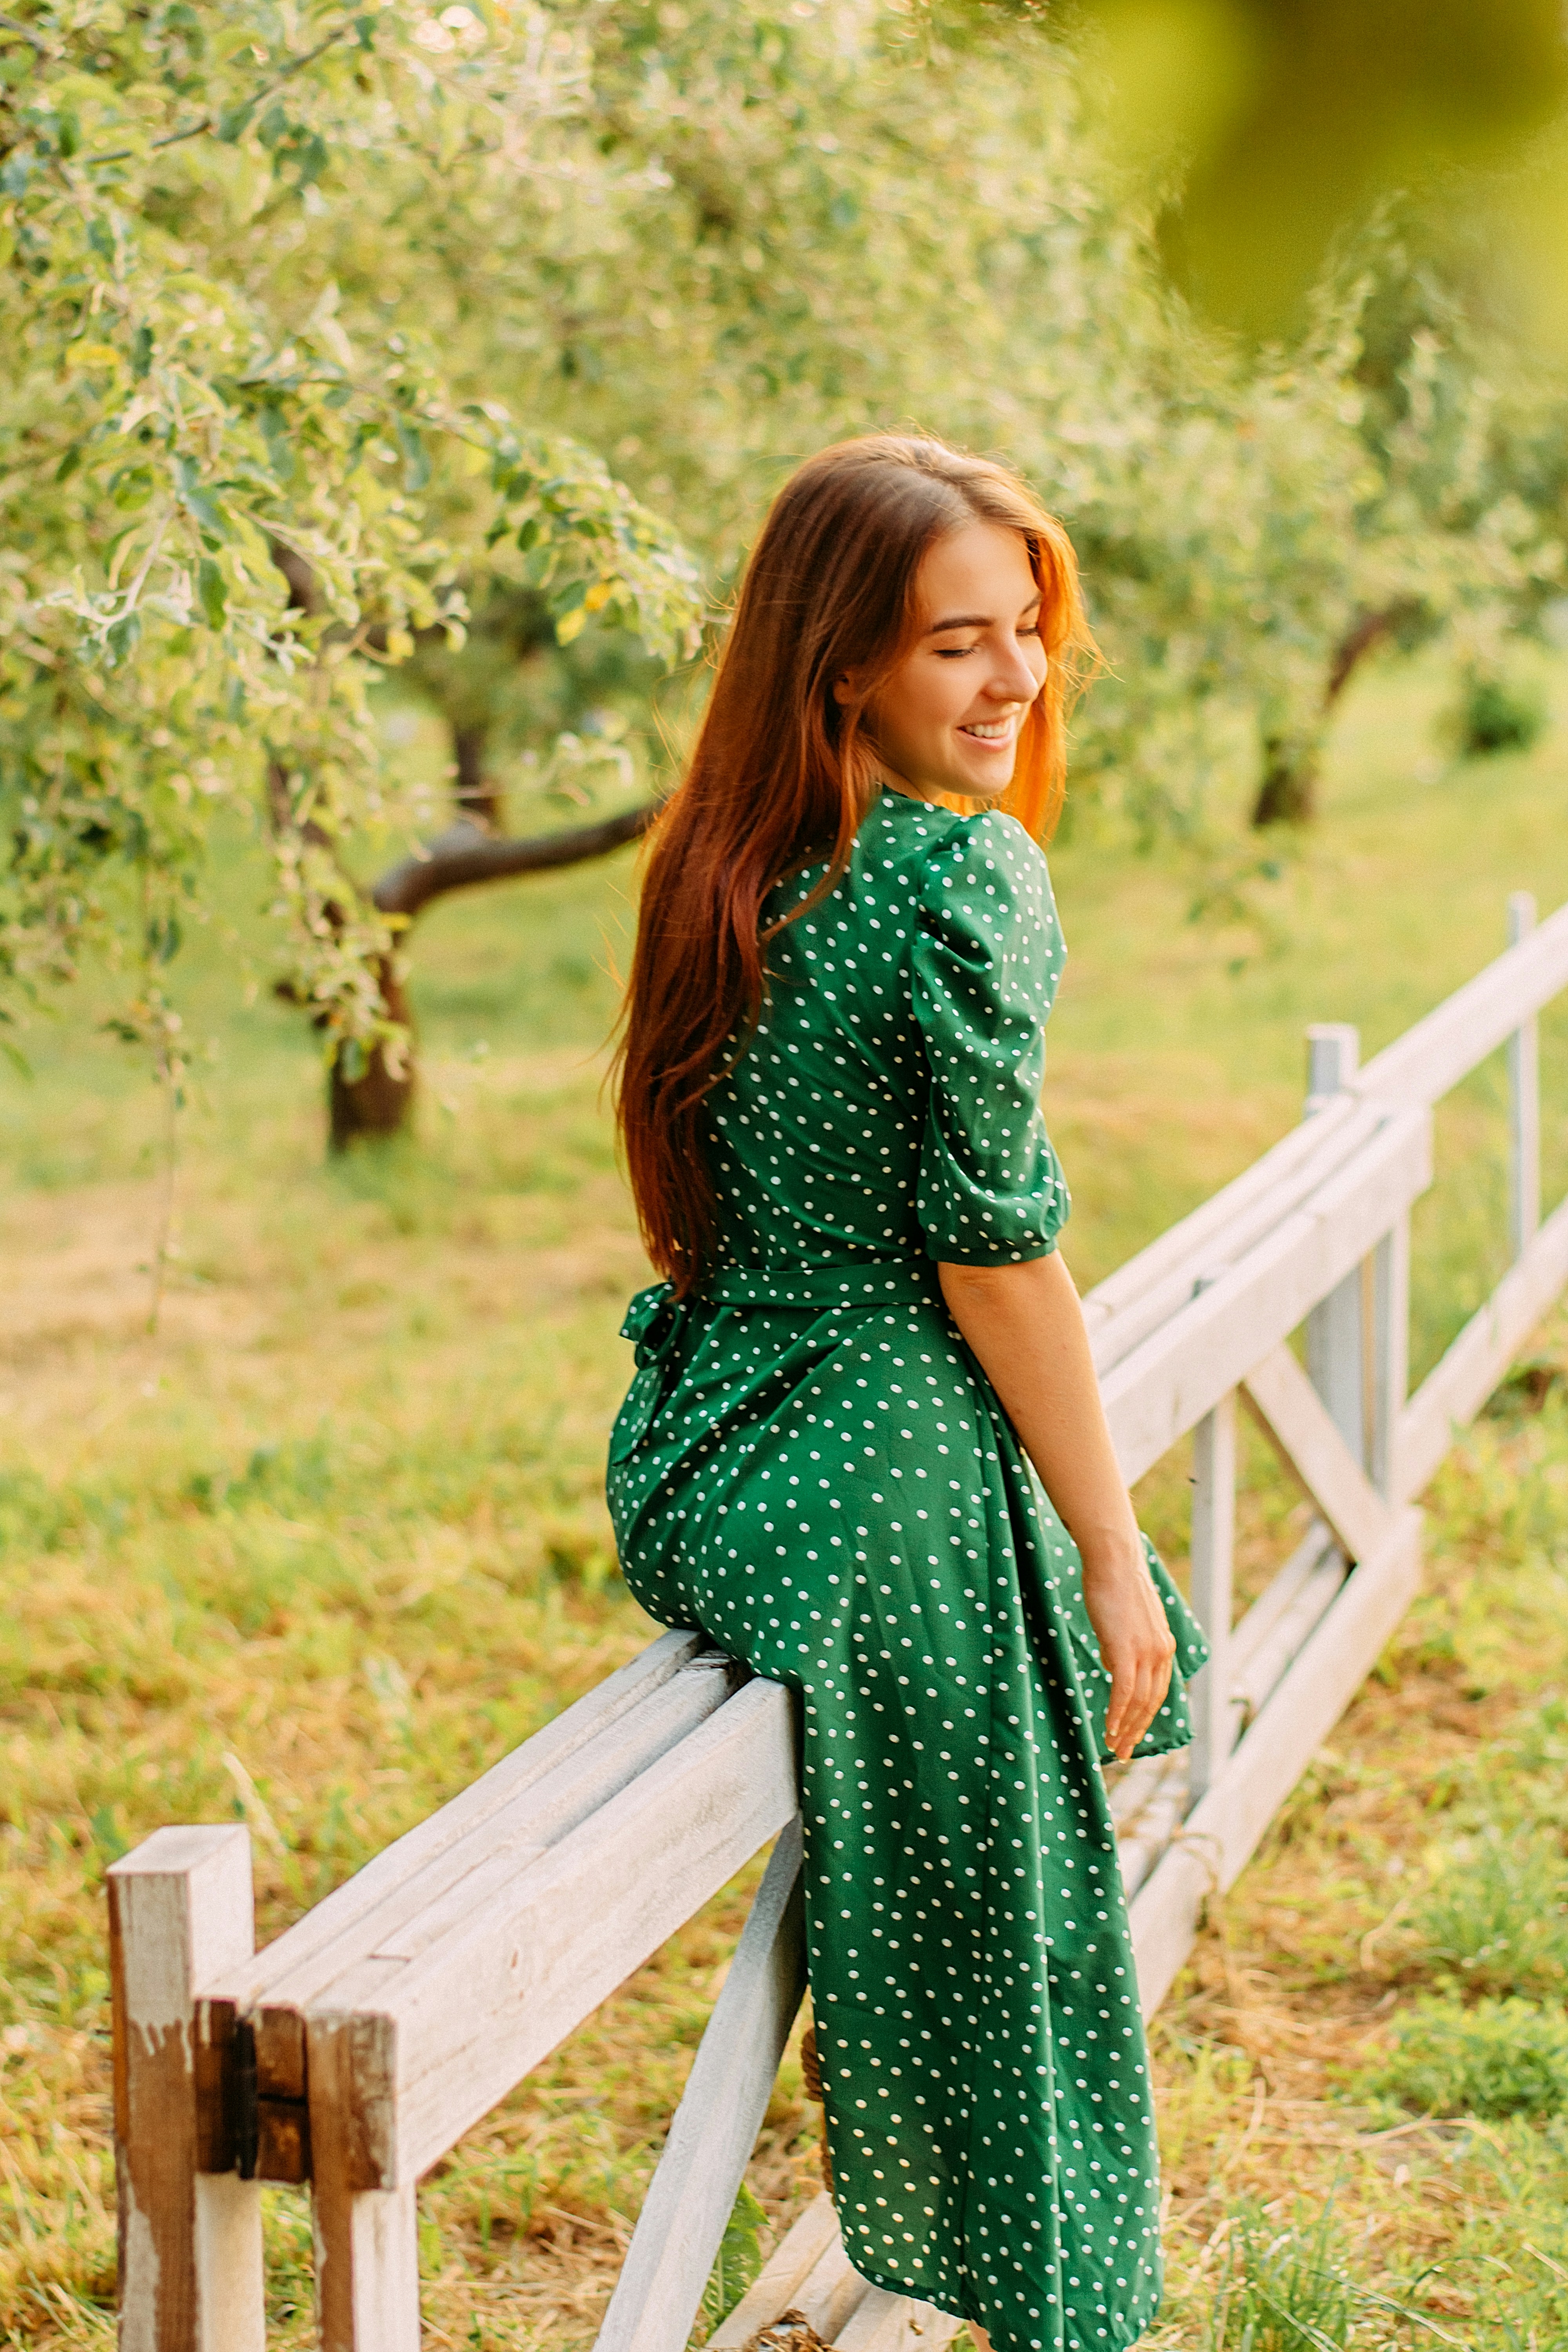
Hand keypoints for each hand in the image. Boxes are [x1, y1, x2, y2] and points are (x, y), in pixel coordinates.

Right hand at [1080, 1548, 1176, 1761]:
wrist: (1114, 1560)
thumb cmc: (1114, 1583)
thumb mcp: (1127, 1620)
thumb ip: (1126, 1645)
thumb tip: (1114, 1667)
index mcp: (1164, 1645)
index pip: (1158, 1691)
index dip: (1146, 1716)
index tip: (1133, 1733)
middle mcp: (1162, 1652)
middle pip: (1152, 1703)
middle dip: (1137, 1731)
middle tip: (1123, 1751)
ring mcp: (1146, 1653)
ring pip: (1139, 1703)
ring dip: (1125, 1728)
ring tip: (1113, 1747)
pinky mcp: (1127, 1651)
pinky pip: (1124, 1693)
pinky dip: (1116, 1715)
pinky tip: (1108, 1729)